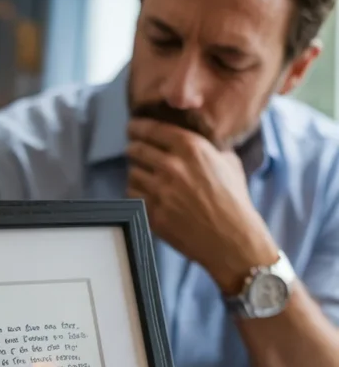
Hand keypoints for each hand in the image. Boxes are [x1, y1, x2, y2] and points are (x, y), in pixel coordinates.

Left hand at [126, 118, 278, 293]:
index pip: (152, 129)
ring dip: (136, 173)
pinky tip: (145, 194)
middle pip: (136, 150)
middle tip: (134, 151)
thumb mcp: (229, 162)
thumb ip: (208, 148)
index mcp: (191, 147)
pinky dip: (136, 193)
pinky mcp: (153, 213)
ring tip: (143, 176)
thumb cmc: (234, 201)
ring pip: (131, 173)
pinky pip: (132, 196)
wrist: (232, 239)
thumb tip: (194, 140)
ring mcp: (160, 191)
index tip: (133, 128)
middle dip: (134, 149)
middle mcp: (172, 166)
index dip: (138, 127)